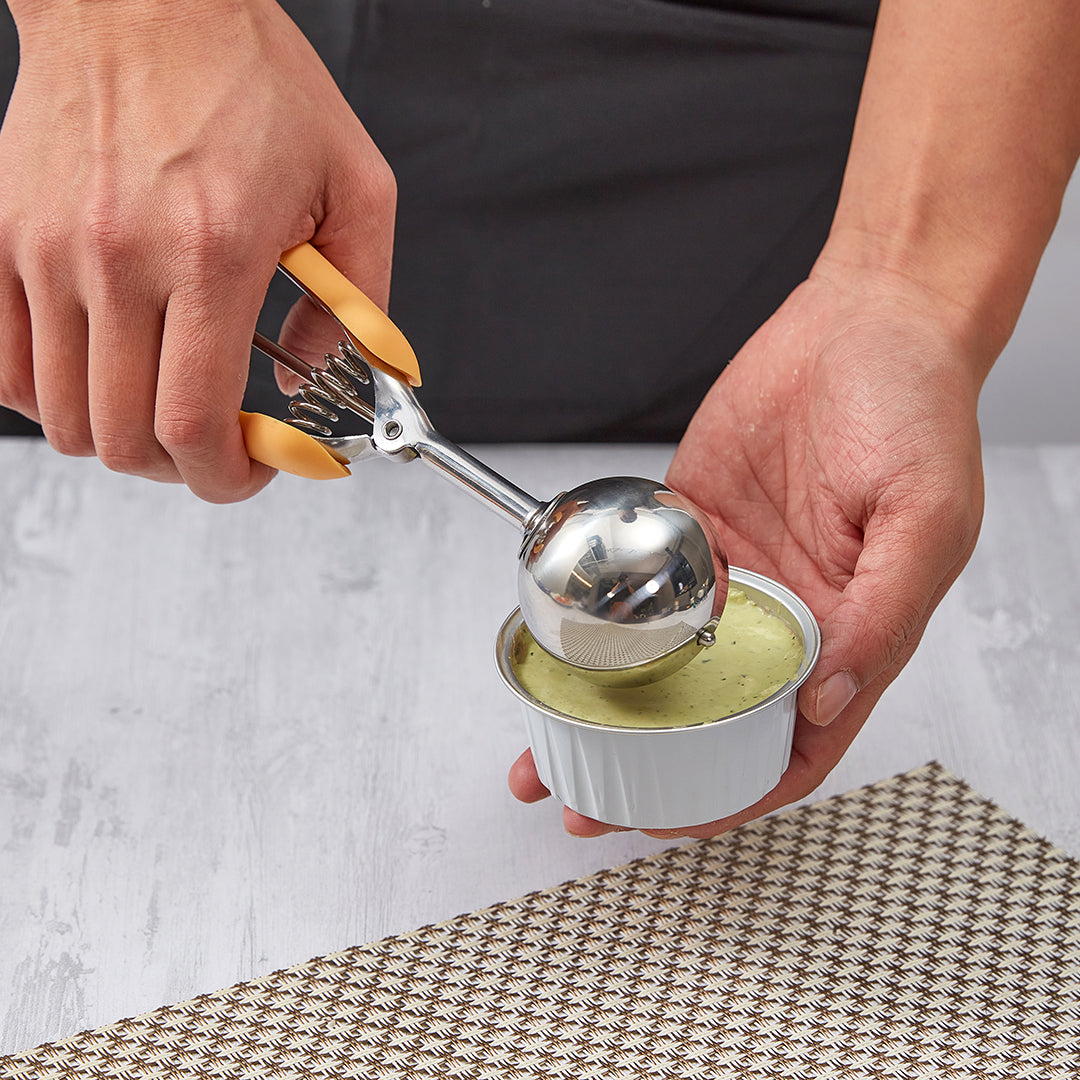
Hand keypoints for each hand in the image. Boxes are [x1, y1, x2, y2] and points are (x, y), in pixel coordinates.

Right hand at [0, 0, 394, 501]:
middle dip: (182, 468)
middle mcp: (120, 259)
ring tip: (166, 411)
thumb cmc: (248, 76)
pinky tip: (105, 377)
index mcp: (213, 252)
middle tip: (219, 447)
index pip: (195, 422)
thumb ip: (360, 297)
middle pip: (123, 437)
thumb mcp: (355, 184)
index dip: (225, 477)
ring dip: (122, 439)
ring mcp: (51, 252)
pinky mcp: (8, 240)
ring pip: (63, 415)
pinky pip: (9, 366)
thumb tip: (329, 370)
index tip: (252, 471)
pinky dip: (55, 398)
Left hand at [508, 268, 985, 836]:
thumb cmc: (919, 412)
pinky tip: (561, 644)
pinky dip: (602, 617)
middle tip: (577, 794)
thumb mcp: (926, 521)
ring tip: (545, 735)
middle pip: (708, 714)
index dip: (731, 791)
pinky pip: (640, 582)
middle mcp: (785, 615)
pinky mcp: (693, 524)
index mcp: (849, 634)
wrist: (867, 319)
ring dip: (607, 704)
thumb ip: (879, 620)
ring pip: (663, 660)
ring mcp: (734, 573)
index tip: (666, 817)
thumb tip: (825, 703)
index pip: (788, 743)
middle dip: (644, 762)